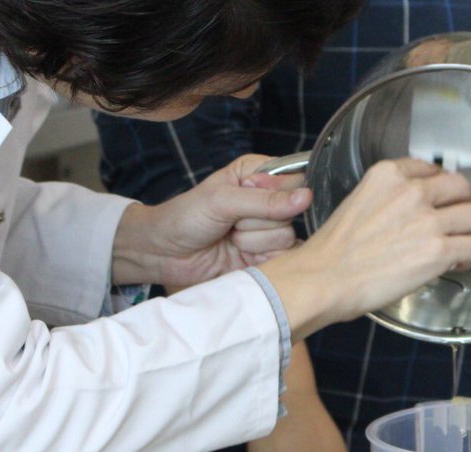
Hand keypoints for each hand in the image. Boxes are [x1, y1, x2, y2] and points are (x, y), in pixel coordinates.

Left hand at [112, 154, 309, 286]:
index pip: (295, 178)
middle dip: (257, 220)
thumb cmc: (185, 217)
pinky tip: (240, 254)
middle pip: (292, 211)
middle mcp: (269, 200)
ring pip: (287, 236)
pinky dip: (260, 258)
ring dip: (252, 241)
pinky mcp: (269, 255)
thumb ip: (265, 200)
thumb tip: (306, 197)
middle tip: (231, 222)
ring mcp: (269, 229)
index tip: (247, 194)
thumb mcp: (222, 200)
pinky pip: (284, 257)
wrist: (163, 254)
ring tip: (230, 238)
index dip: (277, 191)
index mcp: (259, 174)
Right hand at [258, 158, 470, 340]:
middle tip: (456, 223)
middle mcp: (412, 191)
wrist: (323, 279)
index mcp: (389, 174)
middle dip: (463, 205)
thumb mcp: (359, 201)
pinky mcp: (439, 250)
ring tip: (458, 246)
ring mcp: (428, 220)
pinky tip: (456, 263)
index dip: (440, 190)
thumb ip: (391, 197)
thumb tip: (416, 210)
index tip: (438, 203)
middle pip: (462, 187)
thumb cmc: (334, 251)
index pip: (434, 169)